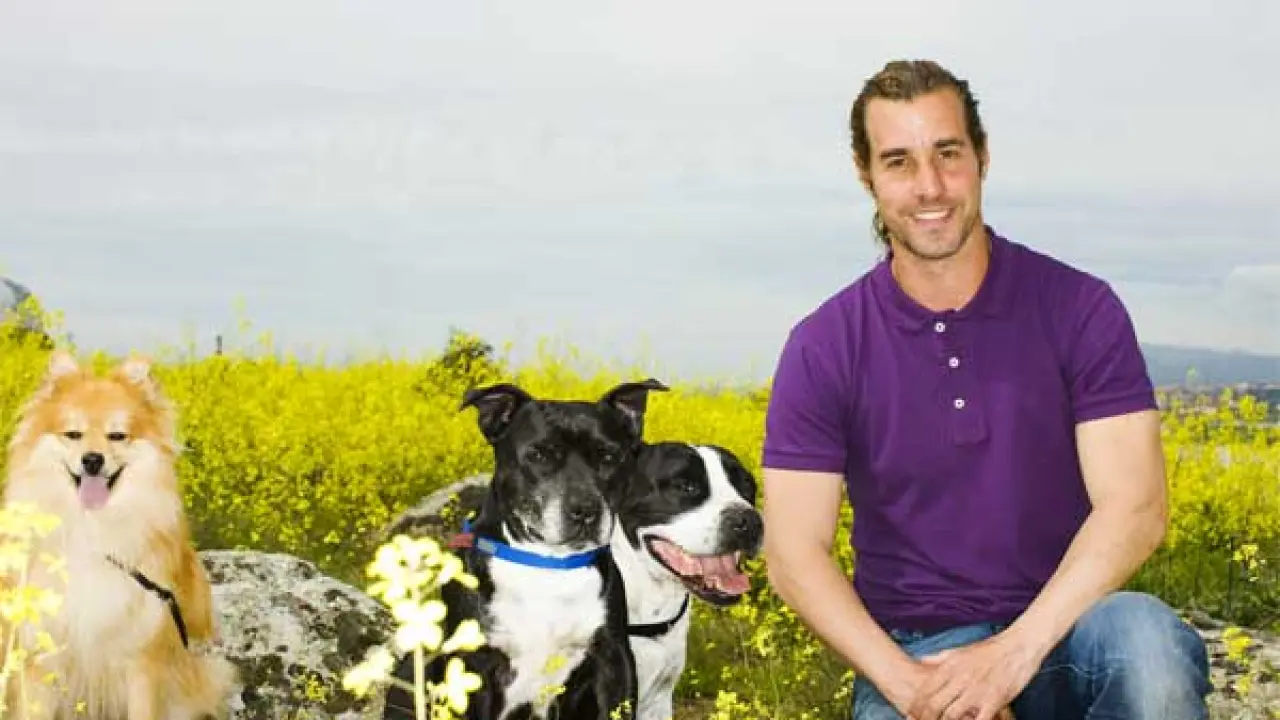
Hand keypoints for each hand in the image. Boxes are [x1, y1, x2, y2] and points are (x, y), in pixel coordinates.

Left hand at [880, 661, 1015, 719]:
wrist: (1018, 647)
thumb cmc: (990, 649)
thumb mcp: (960, 649)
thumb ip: (939, 657)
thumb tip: (920, 660)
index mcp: (950, 667)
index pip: (925, 690)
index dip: (916, 706)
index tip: (910, 714)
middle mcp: (960, 679)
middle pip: (934, 706)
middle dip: (924, 718)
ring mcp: (976, 691)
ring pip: (951, 716)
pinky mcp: (993, 701)